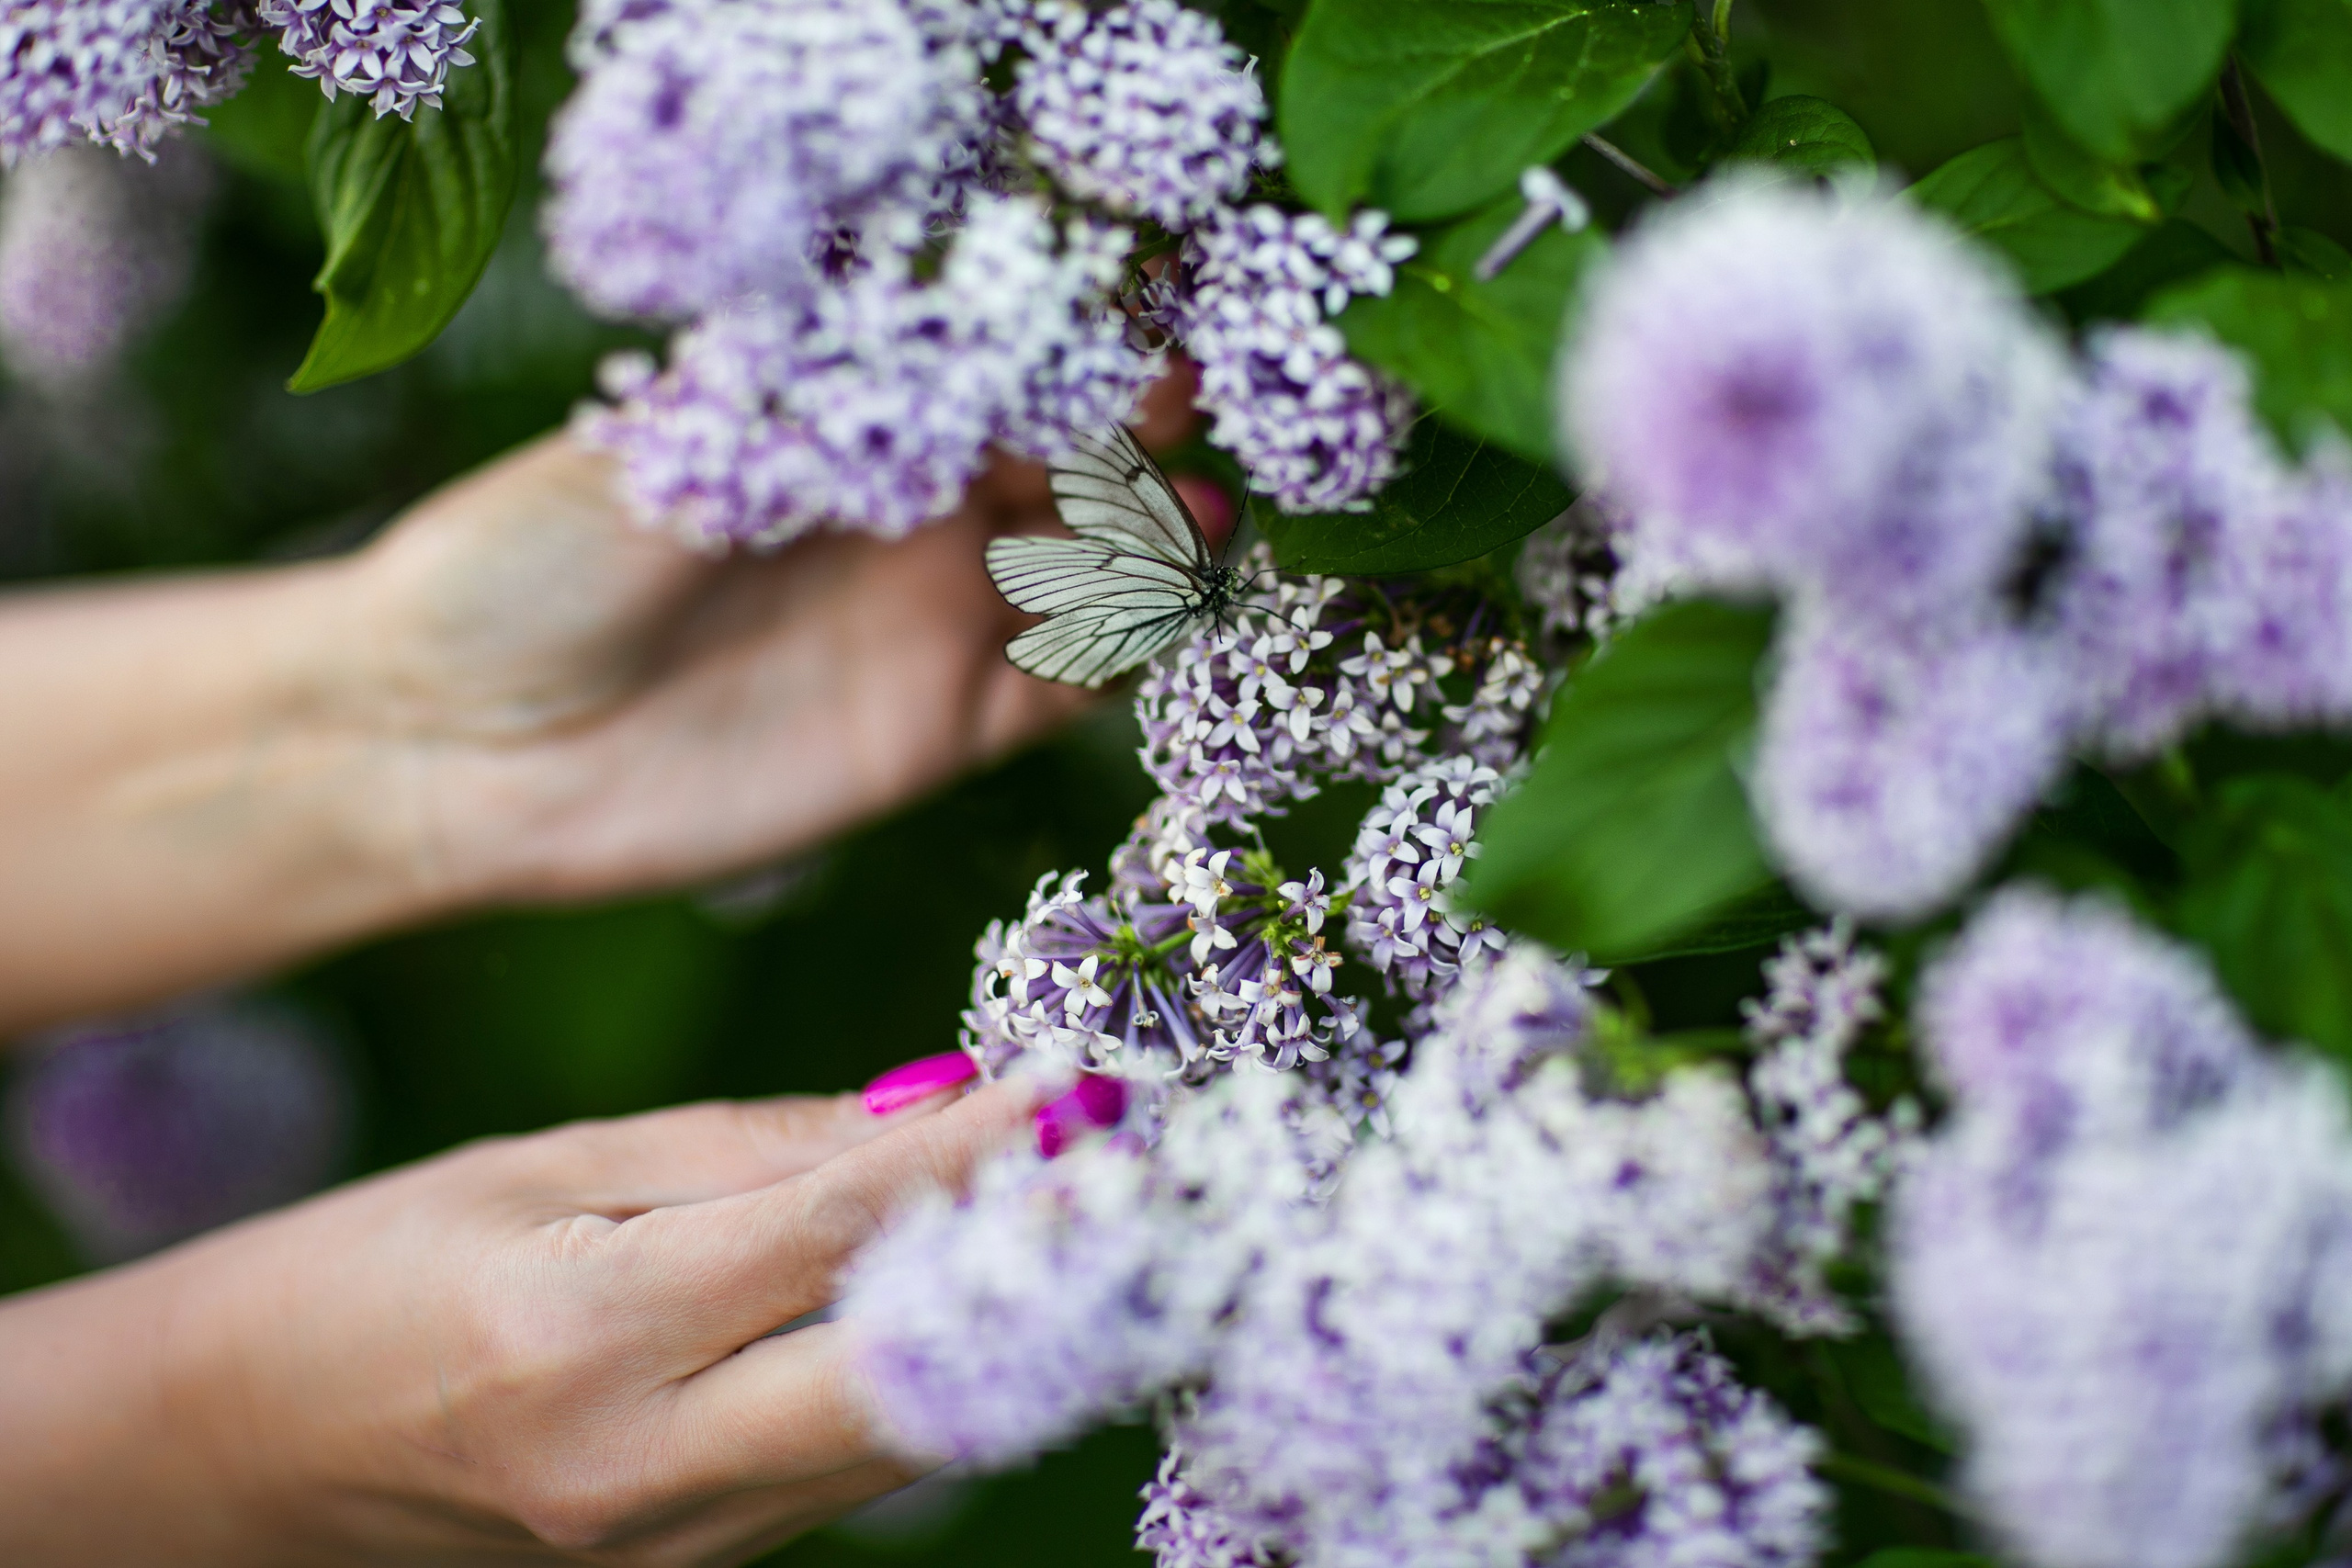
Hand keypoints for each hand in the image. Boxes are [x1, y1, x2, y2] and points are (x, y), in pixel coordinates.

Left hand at [0, 373, 1208, 1031]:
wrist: (456, 751)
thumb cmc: (522, 567)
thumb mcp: (651, 461)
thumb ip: (798, 417)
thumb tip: (921, 338)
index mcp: (839, 422)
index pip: (985, 364)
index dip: (1065, 335)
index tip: (1132, 303)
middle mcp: (904, 515)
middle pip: (1063, 459)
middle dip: (1135, 428)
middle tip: (1192, 403)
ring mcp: (931, 620)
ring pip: (1086, 570)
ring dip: (1153, 540)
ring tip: (1203, 514)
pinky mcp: (938, 728)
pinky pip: (1065, 687)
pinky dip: (1122, 652)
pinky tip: (1152, 617)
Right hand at [0, 1071, 1031, 1565]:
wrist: (235, 1457)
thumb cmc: (371, 1272)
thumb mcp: (542, 1164)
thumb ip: (746, 1147)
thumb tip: (927, 1111)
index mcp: (583, 1335)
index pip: (839, 1234)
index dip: (980, 1152)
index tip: (1081, 1082)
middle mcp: (643, 1468)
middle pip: (913, 1377)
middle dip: (1042, 1268)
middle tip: (1130, 1162)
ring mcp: (676, 1546)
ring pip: (897, 1437)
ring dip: (1005, 1324)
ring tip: (1082, 1206)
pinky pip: (844, 1470)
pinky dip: (922, 1377)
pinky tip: (968, 1289)